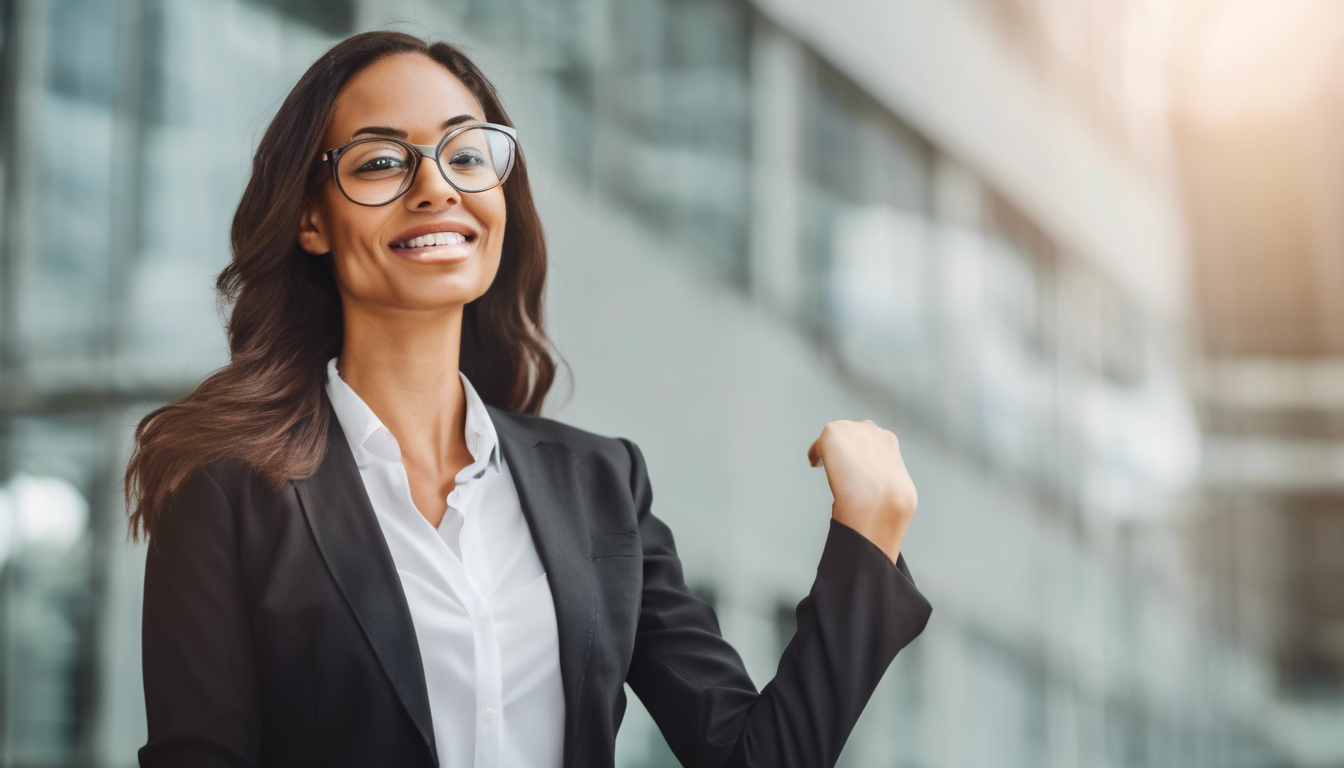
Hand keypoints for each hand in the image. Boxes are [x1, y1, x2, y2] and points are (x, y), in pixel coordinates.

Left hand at [807, 419, 916, 563]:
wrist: (879, 499)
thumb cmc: (891, 501)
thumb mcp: (897, 486)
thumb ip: (884, 479)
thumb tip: (874, 490)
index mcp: (887, 441)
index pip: (870, 437)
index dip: (860, 450)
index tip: (854, 464)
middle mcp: (869, 429)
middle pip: (851, 430)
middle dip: (845, 445)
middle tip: (839, 464)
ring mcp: (850, 429)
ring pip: (835, 437)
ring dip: (831, 449)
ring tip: (827, 464)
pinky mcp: (832, 433)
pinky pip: (818, 446)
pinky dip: (815, 455)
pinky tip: (815, 464)